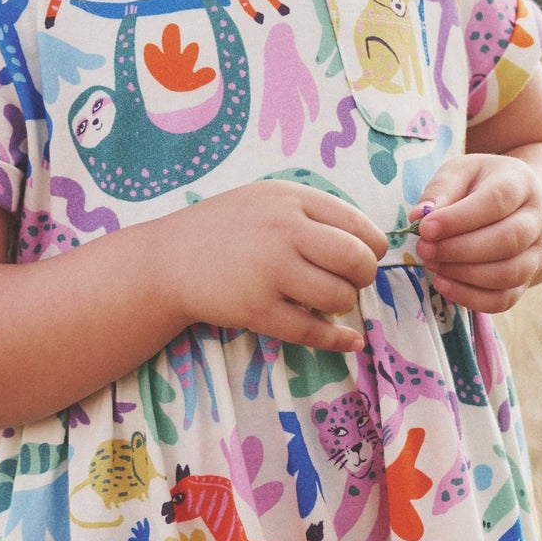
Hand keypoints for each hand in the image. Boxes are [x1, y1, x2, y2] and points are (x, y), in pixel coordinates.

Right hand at [156, 180, 387, 351]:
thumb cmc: (225, 228)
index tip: (364, 260)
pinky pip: (313, 331)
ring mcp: (270, 271)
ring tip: (325, 301)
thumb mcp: (268, 200)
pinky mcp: (257, 310)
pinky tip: (349, 340)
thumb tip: (368, 244)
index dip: (372, 249)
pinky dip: (338, 340)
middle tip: (347, 283)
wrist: (169, 259)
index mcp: (292, 199)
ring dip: (342, 306)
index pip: (359, 226)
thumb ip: (313, 213)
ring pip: (339, 298)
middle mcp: (284, 231)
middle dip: (362, 278)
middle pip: (357, 261)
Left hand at [414, 154, 541, 312]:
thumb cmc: (479, 185)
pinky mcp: (525, 281)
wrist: (514, 206)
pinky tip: (443, 284)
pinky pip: (504, 299)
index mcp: (521, 184)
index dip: (459, 218)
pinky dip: (471, 298)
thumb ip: (440, 190)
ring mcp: (535, 253)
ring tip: (433, 264)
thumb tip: (419, 217)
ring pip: (508, 274)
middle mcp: (536, 220)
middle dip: (459, 250)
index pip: (497, 201)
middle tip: (425, 249)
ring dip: (464, 275)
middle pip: (507, 240)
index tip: (425, 228)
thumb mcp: (459, 172)